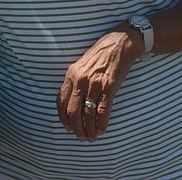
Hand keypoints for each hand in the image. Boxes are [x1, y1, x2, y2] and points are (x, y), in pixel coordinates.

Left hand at [56, 26, 141, 141]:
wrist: (120, 43)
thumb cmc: (101, 55)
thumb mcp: (82, 66)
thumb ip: (76, 82)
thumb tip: (72, 103)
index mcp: (71, 74)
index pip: (61, 101)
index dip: (63, 118)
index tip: (67, 127)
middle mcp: (81, 79)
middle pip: (73, 111)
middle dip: (76, 128)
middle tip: (81, 137)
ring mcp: (95, 83)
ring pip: (87, 113)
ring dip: (89, 129)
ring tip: (92, 138)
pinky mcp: (110, 86)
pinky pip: (103, 110)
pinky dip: (102, 123)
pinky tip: (102, 130)